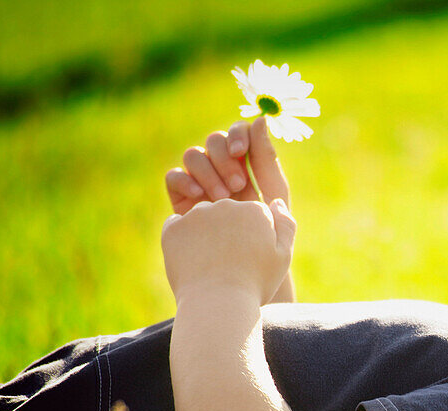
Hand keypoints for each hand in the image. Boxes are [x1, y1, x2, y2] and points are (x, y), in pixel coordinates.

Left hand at [161, 198, 295, 304]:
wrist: (217, 304)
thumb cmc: (254, 284)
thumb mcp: (283, 256)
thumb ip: (286, 225)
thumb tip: (276, 201)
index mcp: (255, 210)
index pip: (253, 216)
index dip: (253, 240)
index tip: (250, 260)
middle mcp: (226, 205)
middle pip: (227, 214)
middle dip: (229, 233)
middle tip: (230, 265)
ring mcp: (197, 215)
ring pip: (202, 218)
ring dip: (206, 234)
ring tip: (211, 264)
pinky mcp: (174, 228)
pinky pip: (177, 226)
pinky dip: (183, 240)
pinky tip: (193, 261)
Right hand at [165, 117, 290, 213]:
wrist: (249, 255)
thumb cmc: (267, 222)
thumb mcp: (272, 187)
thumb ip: (265, 155)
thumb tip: (260, 118)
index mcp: (246, 158)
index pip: (237, 131)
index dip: (237, 135)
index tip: (240, 152)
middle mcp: (221, 163)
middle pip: (214, 139)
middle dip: (225, 160)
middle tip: (238, 186)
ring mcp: (200, 177)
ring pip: (193, 155)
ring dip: (208, 173)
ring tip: (223, 198)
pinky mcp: (181, 194)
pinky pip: (174, 176)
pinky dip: (185, 181)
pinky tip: (200, 197)